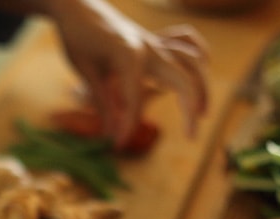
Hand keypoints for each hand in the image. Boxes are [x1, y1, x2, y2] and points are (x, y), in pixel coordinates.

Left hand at [49, 1, 208, 141]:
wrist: (79, 6)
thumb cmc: (78, 38)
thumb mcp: (84, 71)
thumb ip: (101, 102)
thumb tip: (111, 134)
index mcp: (127, 55)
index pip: (134, 98)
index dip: (129, 124)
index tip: (118, 144)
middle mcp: (148, 47)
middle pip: (182, 77)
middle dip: (190, 107)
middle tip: (191, 136)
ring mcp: (155, 41)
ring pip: (192, 60)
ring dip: (201, 85)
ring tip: (201, 113)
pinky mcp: (157, 39)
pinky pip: (186, 42)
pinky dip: (197, 56)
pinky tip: (201, 72)